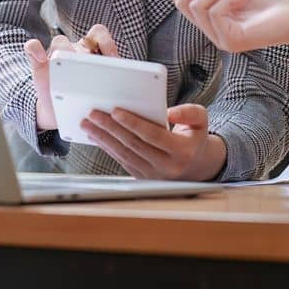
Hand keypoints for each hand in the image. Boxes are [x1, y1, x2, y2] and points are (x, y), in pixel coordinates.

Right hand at [25, 24, 117, 129]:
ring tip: (68, 68)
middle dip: (87, 55)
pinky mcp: (38, 64)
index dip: (107, 43)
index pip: (99, 34)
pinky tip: (41, 58)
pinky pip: (32, 47)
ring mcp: (56, 56)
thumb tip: (127, 81)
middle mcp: (74, 50)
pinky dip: (34, 50)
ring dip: (64, 52)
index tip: (113, 60)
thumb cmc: (81, 100)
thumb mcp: (97, 93)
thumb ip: (109, 83)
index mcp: (90, 52)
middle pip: (80, 41)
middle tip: (91, 72)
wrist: (56, 111)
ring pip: (60, 42)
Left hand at [82, 103, 225, 180]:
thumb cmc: (193, 137)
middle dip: (111, 128)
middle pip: (133, 144)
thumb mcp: (200, 120)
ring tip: (87, 123)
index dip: (134, 124)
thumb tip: (168, 112)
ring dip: (103, 138)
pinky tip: (96, 136)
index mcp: (182, 152)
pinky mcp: (141, 177)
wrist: (194, 165)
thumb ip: (189, 112)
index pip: (153, 136)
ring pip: (123, 154)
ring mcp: (152, 174)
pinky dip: (106, 147)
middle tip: (94, 114)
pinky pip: (121, 160)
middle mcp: (166, 166)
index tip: (116, 111)